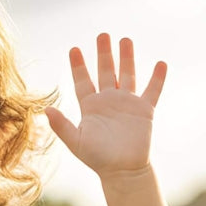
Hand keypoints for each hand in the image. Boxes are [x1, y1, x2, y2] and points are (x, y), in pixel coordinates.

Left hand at [45, 34, 166, 180]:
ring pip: (128, 75)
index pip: (83, 81)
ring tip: (125, 39)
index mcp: (91, 107)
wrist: (122, 171)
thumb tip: (45, 110)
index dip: (78, 65)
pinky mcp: (144, 110)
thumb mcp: (76, 141)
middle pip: (106, 72)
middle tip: (103, 35)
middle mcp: (108, 101)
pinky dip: (157, 78)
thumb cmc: (98, 159)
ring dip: (127, 58)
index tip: (74, 49)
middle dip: (104, 53)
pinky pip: (152, 90)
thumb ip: (61, 125)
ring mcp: (127, 104)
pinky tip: (160, 64)